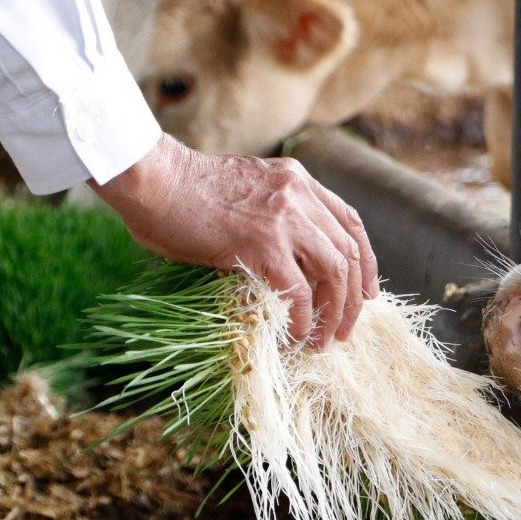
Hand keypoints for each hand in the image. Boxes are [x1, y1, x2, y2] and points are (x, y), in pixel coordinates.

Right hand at [91, 135, 378, 345]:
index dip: (366, 260)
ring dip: (335, 311)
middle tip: (346, 327)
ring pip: (335, 272)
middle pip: (350, 250)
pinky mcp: (263, 243)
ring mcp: (284, 218)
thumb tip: (286, 261)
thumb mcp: (246, 191)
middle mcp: (299, 195)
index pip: (350, 222)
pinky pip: (299, 289)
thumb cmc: (183, 193)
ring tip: (324, 338)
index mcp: (297, 180)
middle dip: (354, 296)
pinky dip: (302, 317)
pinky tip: (294, 334)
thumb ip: (273, 215)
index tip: (367, 291)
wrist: (153, 181)